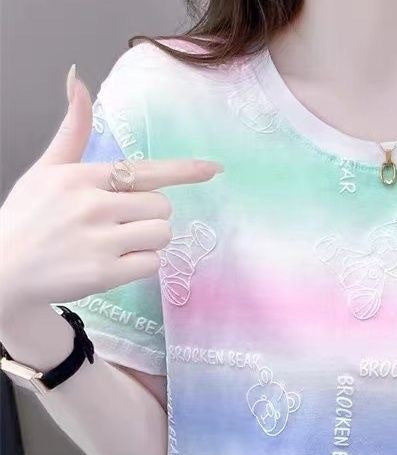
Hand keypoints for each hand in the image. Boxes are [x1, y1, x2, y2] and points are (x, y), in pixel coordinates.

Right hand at [0, 65, 222, 317]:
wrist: (3, 268)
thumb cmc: (28, 218)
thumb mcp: (46, 169)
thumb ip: (73, 131)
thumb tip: (78, 79)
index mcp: (83, 177)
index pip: (145, 170)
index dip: (185, 171)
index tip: (215, 168)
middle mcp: (94, 204)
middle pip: (161, 207)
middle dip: (148, 217)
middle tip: (116, 226)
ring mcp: (100, 240)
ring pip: (162, 235)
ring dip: (147, 242)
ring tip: (115, 244)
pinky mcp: (106, 273)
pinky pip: (152, 264)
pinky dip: (139, 266)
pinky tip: (112, 264)